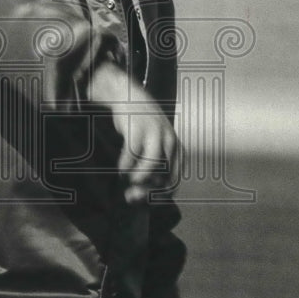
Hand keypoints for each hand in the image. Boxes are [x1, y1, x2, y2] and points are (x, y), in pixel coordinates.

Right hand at [88, 62, 179, 202]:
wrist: (129, 97)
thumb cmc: (141, 126)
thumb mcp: (153, 146)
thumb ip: (152, 169)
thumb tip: (136, 196)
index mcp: (177, 149)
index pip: (174, 181)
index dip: (158, 196)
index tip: (142, 200)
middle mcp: (170, 142)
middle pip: (164, 177)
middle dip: (146, 192)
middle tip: (131, 196)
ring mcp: (155, 134)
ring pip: (151, 166)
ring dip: (138, 178)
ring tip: (127, 179)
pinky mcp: (138, 129)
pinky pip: (132, 155)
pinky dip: (125, 166)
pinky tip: (121, 168)